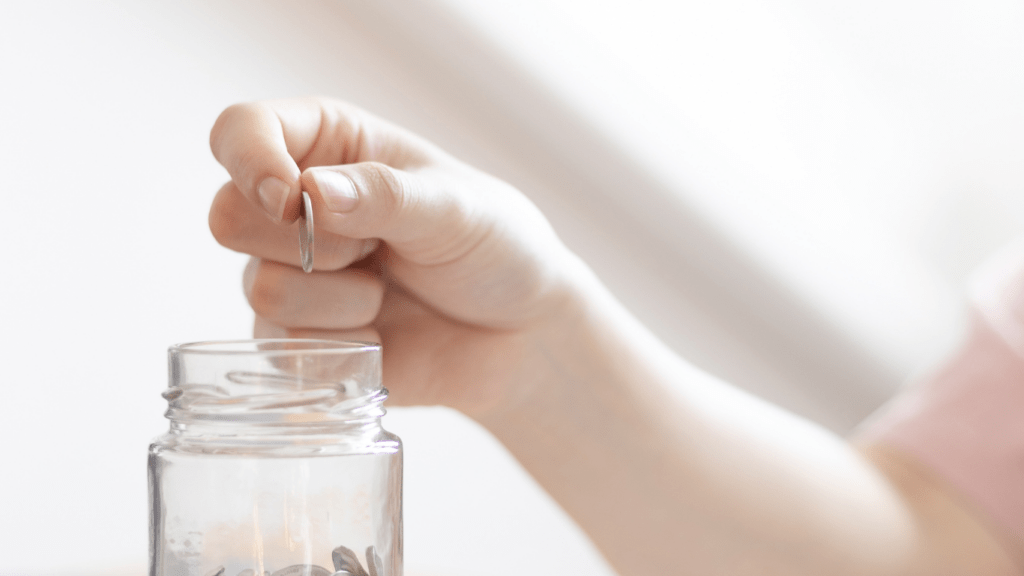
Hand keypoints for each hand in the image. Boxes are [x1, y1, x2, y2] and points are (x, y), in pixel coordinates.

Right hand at [208, 97, 583, 416]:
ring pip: (261, 290)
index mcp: (330, 147)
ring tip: (388, 292)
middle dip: (309, 244)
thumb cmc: (496, 250)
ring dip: (339, 301)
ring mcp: (293, 276)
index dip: (249, 162)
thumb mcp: (456, 210)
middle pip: (228, 216)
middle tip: (377, 250)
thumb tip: (309, 192)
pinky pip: (283, 349)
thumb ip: (386, 196)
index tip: (291, 198)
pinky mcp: (299, 341)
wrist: (520, 336)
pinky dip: (342, 348)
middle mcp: (297, 208)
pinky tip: (381, 336)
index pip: (241, 131)